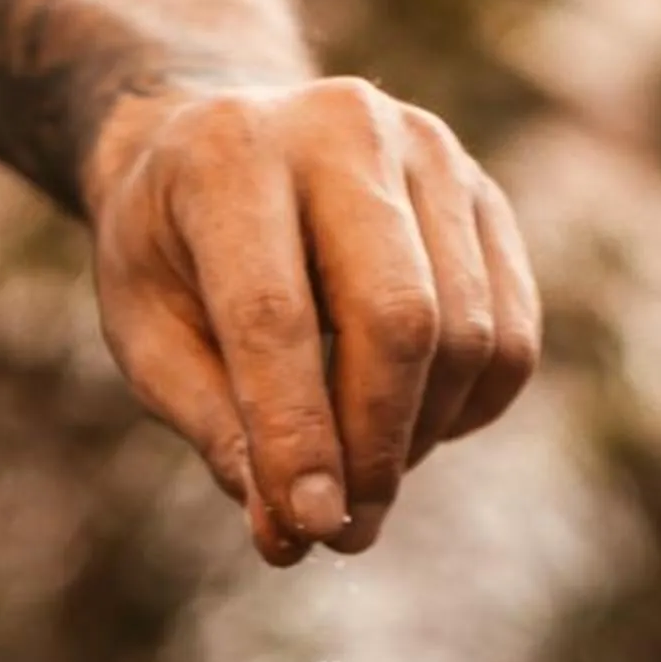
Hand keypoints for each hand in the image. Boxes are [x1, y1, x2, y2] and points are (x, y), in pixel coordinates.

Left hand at [84, 76, 542, 565]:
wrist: (223, 142)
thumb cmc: (175, 254)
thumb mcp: (150, 335)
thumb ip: (217, 429)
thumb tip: (291, 532)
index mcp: (230, 154)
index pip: (277, 314)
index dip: (298, 436)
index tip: (310, 528)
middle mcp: (342, 129)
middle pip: (399, 319)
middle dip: (377, 447)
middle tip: (347, 530)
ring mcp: (431, 153)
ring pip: (467, 335)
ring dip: (420, 439)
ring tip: (365, 476)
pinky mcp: (486, 198)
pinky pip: (510, 337)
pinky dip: (469, 411)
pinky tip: (411, 424)